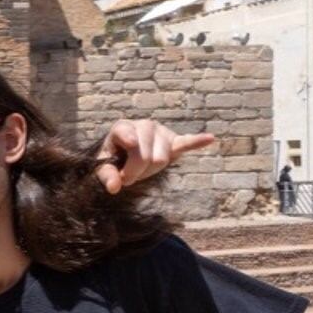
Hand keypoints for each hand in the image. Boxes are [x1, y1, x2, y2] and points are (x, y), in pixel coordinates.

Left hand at [95, 120, 215, 194]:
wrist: (126, 152)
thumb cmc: (113, 158)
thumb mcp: (102, 166)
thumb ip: (106, 176)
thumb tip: (114, 187)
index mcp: (123, 127)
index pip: (131, 143)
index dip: (128, 167)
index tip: (123, 176)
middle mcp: (144, 125)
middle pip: (149, 157)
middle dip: (138, 172)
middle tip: (129, 175)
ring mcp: (161, 132)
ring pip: (162, 159)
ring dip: (152, 171)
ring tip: (143, 168)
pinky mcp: (174, 141)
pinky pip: (186, 142)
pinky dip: (197, 141)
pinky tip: (210, 138)